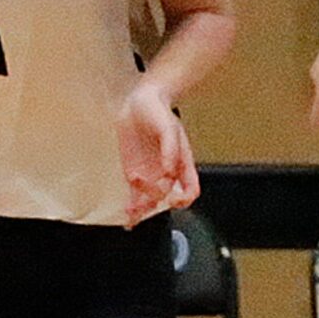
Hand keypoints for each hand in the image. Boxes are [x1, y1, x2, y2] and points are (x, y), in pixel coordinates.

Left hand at [118, 85, 201, 215]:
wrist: (137, 102)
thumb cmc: (157, 111)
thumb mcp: (168, 126)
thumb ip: (170, 149)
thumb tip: (169, 170)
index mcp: (182, 162)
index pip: (190, 189)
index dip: (184, 198)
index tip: (173, 198)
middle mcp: (168, 172)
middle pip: (166, 196)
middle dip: (154, 196)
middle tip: (141, 186)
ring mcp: (151, 174)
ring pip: (151, 201)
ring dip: (142, 209)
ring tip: (131, 212)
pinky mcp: (134, 173)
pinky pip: (135, 195)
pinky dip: (132, 207)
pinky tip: (128, 214)